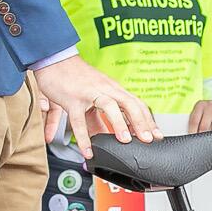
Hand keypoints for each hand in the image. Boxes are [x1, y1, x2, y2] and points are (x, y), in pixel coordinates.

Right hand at [34, 58, 157, 159]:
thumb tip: (108, 137)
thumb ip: (100, 119)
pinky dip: (84, 138)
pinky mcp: (72, 99)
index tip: (157, 135)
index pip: (136, 104)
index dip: (148, 120)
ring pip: (109, 106)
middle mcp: (105, 89)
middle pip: (129, 104)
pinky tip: (88, 151)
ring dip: (119, 124)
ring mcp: (90, 93)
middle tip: (149, 140)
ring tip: (125, 141)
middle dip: (141, 122)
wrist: (54, 60)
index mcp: (113, 89)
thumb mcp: (93, 98)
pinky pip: (79, 120)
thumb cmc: (74, 78)